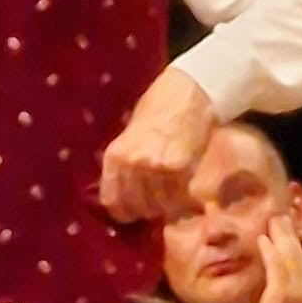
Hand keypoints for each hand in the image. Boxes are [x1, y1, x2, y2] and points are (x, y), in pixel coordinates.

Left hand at [99, 67, 215, 222]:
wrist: (189, 91)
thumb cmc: (159, 109)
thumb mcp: (131, 136)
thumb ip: (126, 165)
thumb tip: (125, 197)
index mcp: (115, 156)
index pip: (112, 201)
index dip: (125, 211)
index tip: (134, 211)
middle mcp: (132, 164)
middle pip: (137, 207)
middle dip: (148, 209)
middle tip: (158, 202)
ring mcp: (156, 167)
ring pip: (160, 205)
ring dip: (167, 205)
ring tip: (173, 194)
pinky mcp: (180, 168)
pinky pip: (179, 197)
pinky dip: (183, 199)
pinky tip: (185, 190)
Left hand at [245, 215, 301, 302]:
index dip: (300, 256)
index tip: (292, 243)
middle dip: (293, 240)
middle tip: (284, 221)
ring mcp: (298, 293)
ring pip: (291, 257)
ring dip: (282, 238)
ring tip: (275, 222)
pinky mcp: (281, 293)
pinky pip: (276, 264)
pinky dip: (271, 250)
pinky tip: (264, 239)